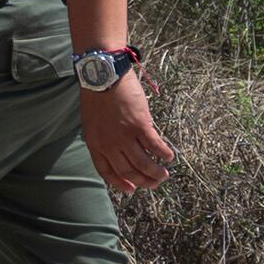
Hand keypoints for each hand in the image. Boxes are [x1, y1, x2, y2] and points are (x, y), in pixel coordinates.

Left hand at [79, 70, 175, 193]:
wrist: (103, 75)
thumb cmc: (97, 94)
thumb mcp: (92, 121)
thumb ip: (102, 137)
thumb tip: (117, 149)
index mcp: (95, 144)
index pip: (107, 172)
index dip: (120, 183)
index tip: (131, 189)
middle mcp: (109, 144)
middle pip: (128, 171)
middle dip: (143, 181)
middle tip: (154, 184)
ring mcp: (124, 136)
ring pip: (142, 164)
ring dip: (155, 172)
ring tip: (164, 175)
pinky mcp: (140, 125)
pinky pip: (155, 146)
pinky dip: (164, 154)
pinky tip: (170, 157)